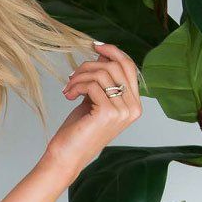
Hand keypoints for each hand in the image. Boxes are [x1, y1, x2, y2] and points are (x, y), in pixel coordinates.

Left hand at [43, 41, 141, 183]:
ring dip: (80, 76)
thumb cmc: (79, 129)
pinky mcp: (107, 113)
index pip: (130, 67)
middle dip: (90, 65)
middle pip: (116, 66)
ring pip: (102, 74)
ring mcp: (123, 111)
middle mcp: (133, 108)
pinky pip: (92, 84)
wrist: (66, 156)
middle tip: (73, 76)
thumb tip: (102, 50)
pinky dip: (77, 85)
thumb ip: (103, 78)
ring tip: (68, 88)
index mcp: (135, 104)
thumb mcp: (94, 98)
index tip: (95, 46)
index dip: (113, 51)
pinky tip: (68, 95)